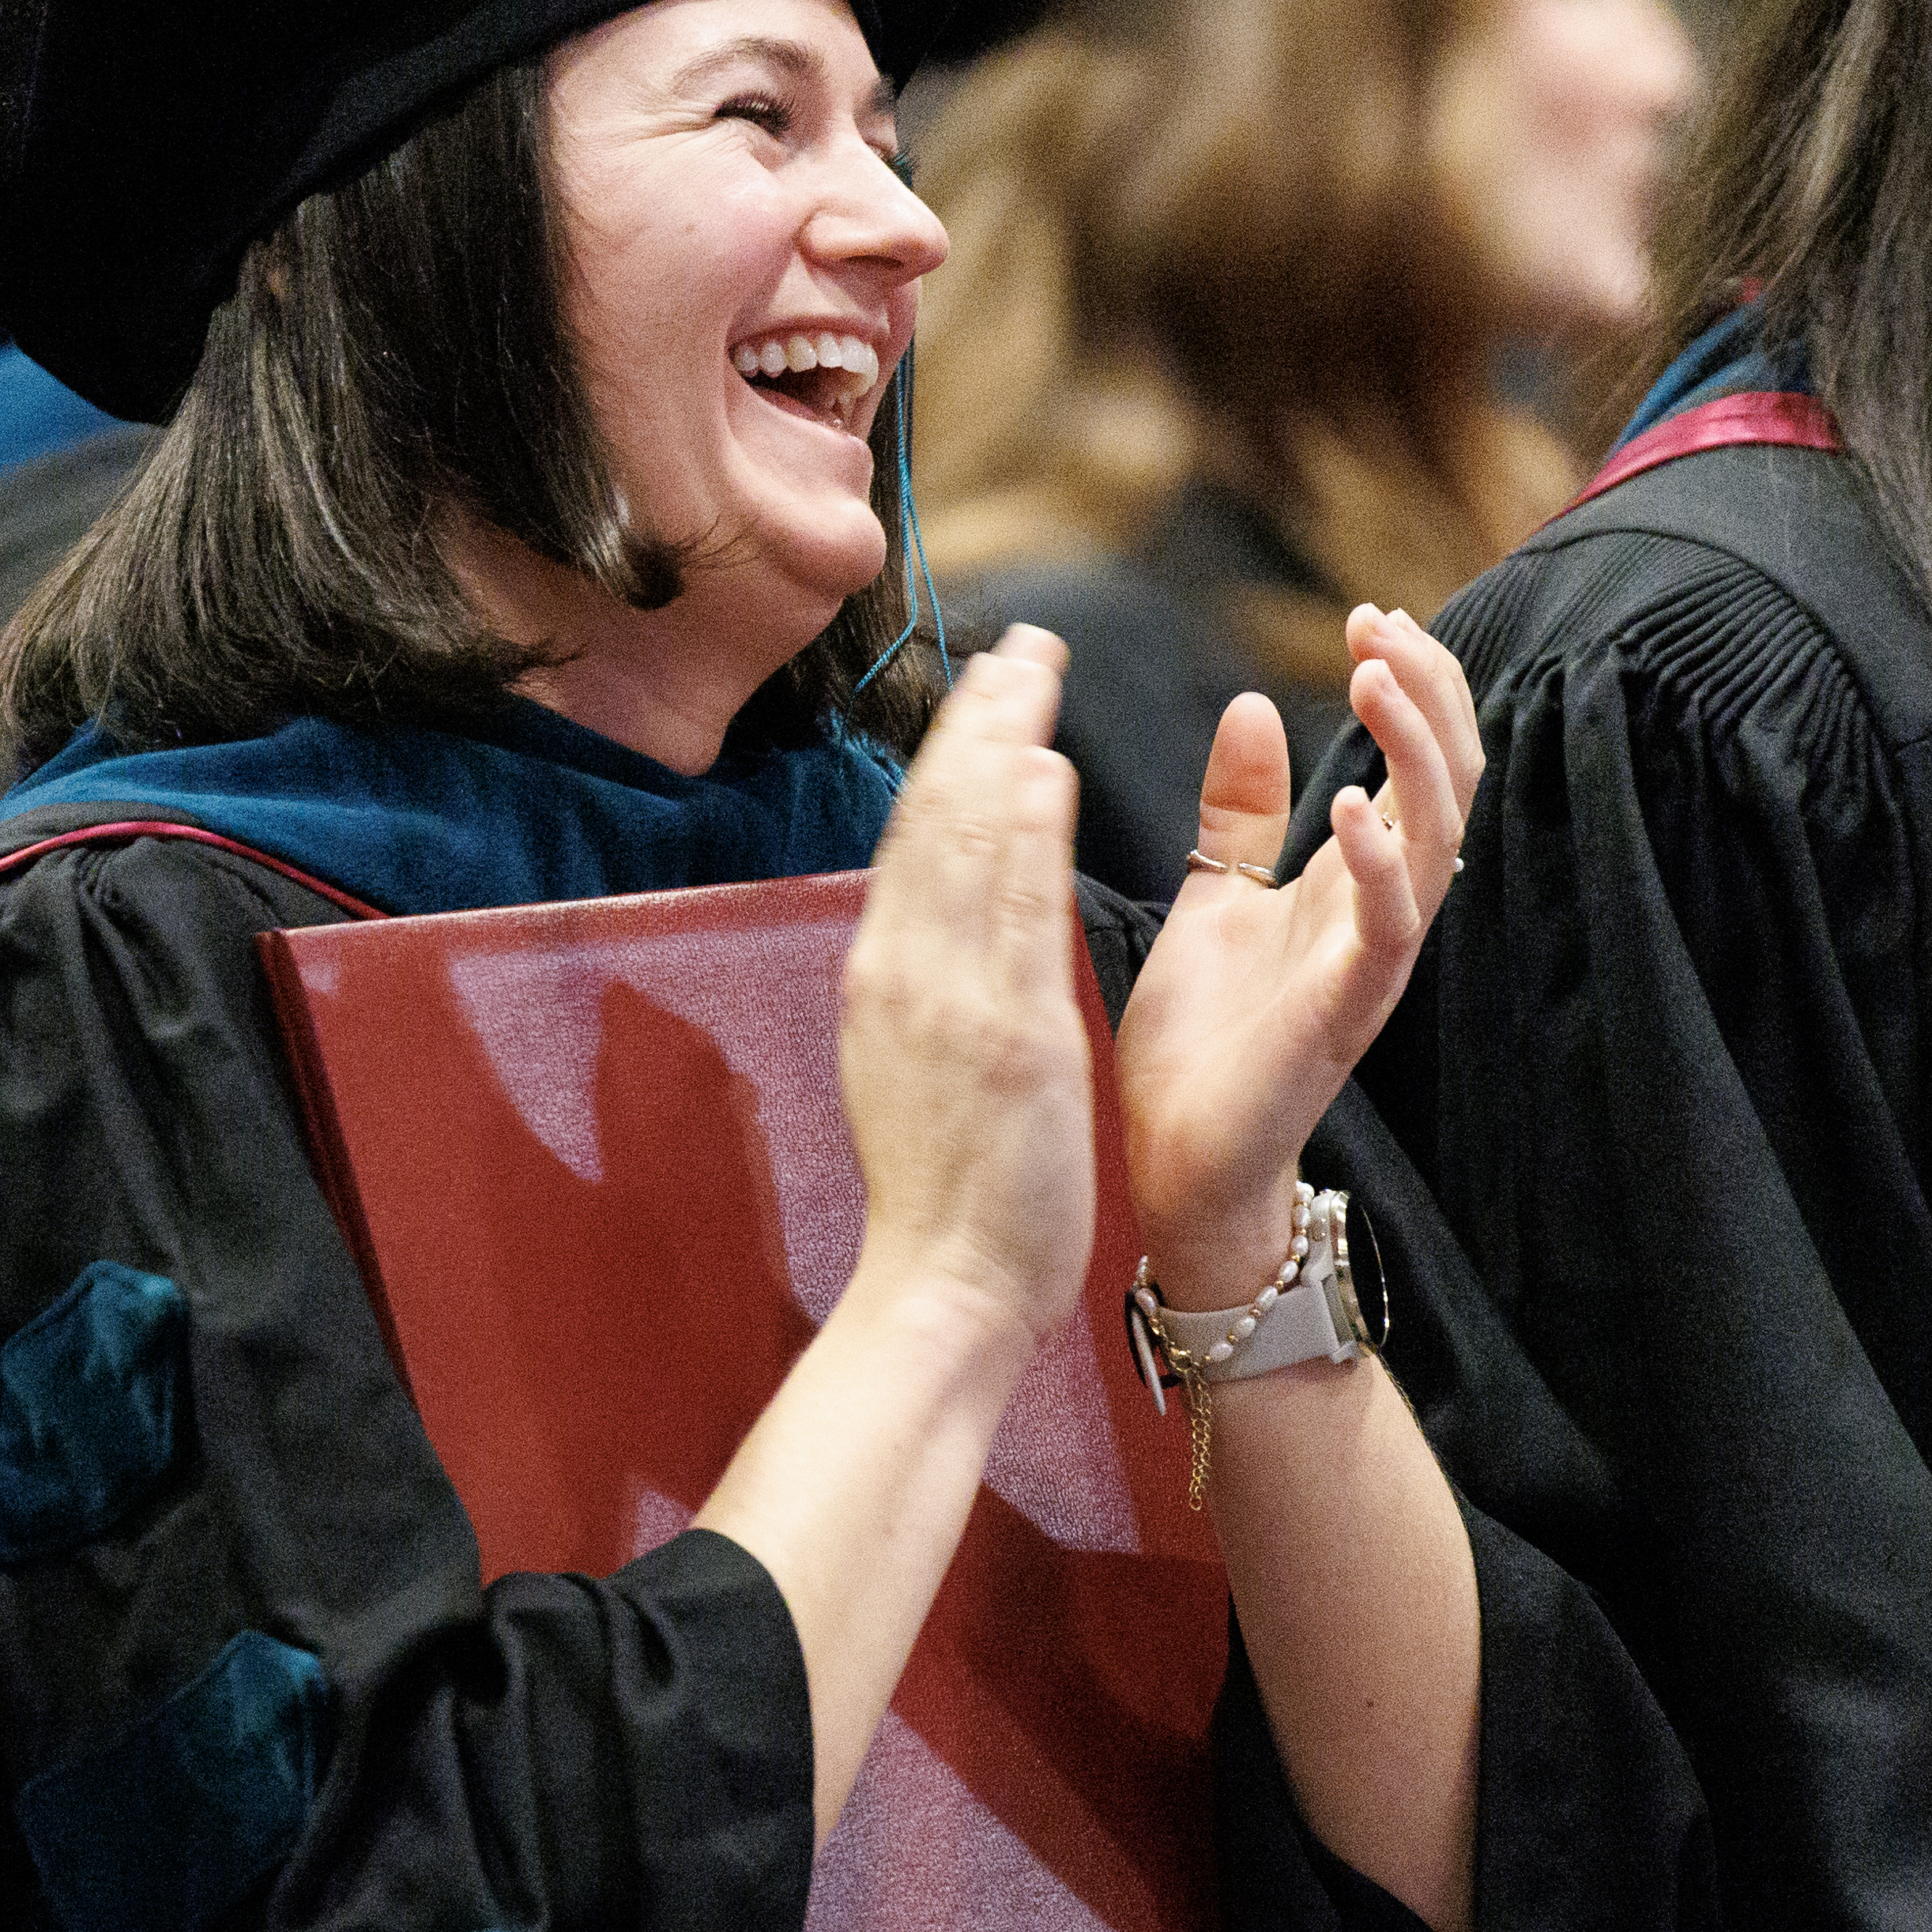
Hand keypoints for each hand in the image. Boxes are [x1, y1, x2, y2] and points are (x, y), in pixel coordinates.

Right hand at [832, 631, 1095, 1354]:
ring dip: (1002, 746)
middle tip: (1019, 645)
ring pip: (965, 846)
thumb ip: (932, 989)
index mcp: (885, 982)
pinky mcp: (1004, 1033)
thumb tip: (943, 923)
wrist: (941, 1286)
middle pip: (933, 821)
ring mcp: (949, 1000)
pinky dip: (1023, 834)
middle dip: (977, 724)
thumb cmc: (944, 1194)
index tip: (986, 695)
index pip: (915, 844)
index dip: (951, 759)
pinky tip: (1046, 769)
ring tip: (1034, 669)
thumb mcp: (916, 1068)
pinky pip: (1012, 913)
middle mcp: (904, 974)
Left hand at [1118, 608, 1480, 1296]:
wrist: (1176, 1163)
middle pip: (1451, 778)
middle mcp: (1380, 911)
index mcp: (1356, 878)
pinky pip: (1389, 927)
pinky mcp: (1345, 1011)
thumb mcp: (1214, 895)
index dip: (1412, 681)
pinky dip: (1379, 861)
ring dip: (1415, 748)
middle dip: (1427, 690)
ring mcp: (1371, 960)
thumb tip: (1253, 706)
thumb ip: (1241, 811)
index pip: (1419, 758)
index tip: (1370, 613)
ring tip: (1374, 676)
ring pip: (1439, 836)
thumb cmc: (1203, 1042)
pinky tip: (1351, 805)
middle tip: (1379, 621)